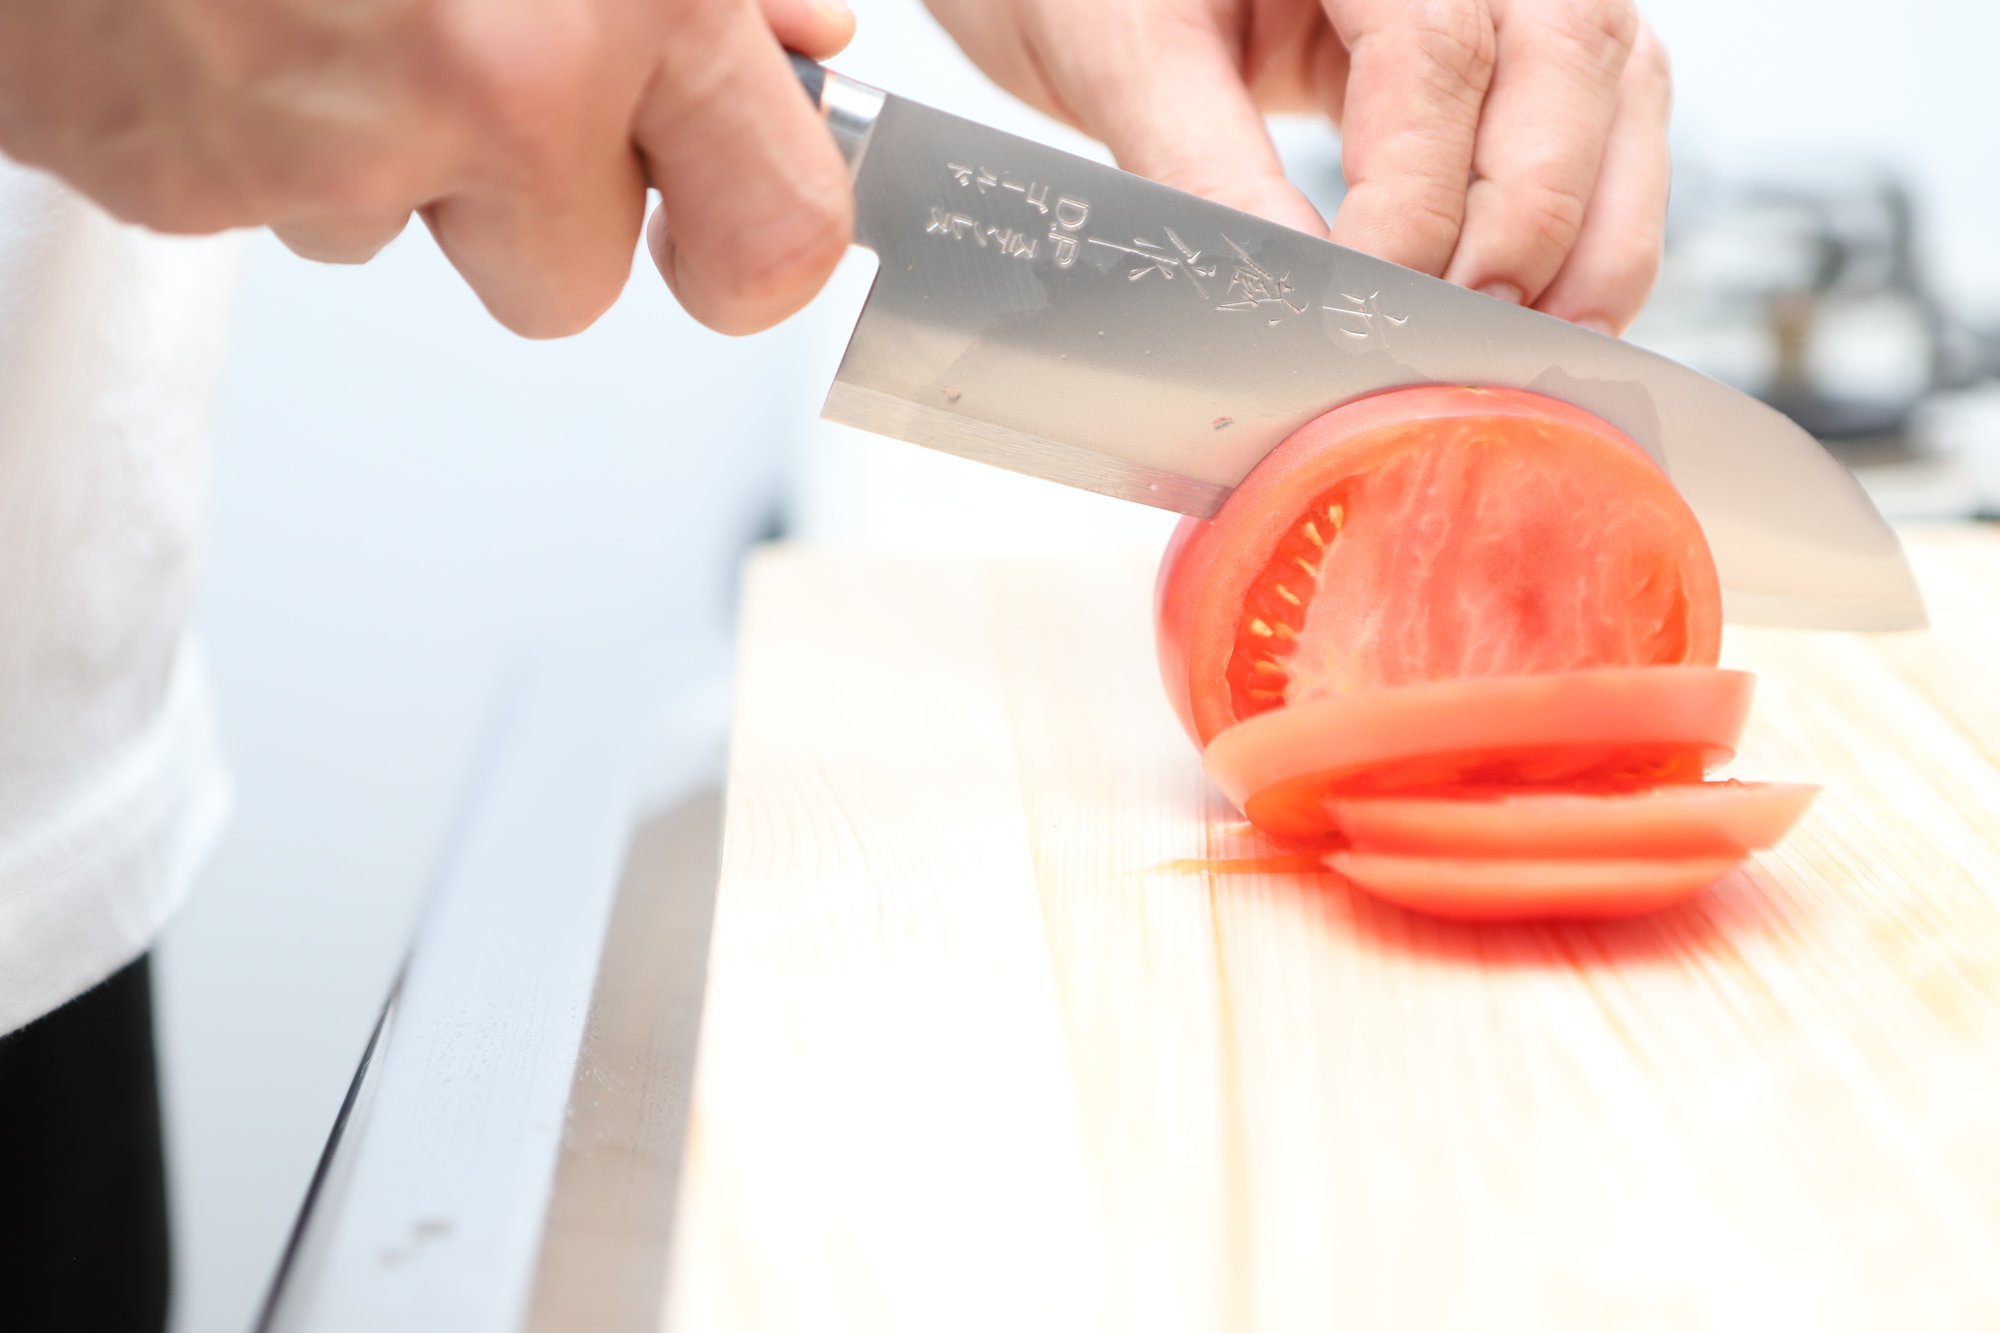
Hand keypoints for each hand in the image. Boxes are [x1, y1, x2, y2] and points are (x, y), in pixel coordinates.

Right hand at [0, 0, 858, 336]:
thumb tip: (800, 51)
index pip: (776, 238)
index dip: (754, 252)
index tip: (726, 234)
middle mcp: (495, 83)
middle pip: (574, 289)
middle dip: (536, 209)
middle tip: (481, 73)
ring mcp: (332, 147)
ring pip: (405, 239)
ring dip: (385, 153)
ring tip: (336, 1)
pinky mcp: (183, 177)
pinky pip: (271, 210)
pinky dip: (264, 132)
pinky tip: (244, 16)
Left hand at [924, 0, 1669, 333]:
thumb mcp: (1127, 54)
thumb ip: (1202, 165)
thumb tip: (1294, 295)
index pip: (1433, 50)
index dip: (1411, 199)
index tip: (1359, 312)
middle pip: (1567, 61)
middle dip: (1518, 231)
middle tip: (1452, 354)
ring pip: (1618, 97)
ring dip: (1586, 247)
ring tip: (1521, 365)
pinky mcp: (1545, 47)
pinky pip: (1614, 131)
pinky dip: (1593, 238)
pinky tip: (1542, 327)